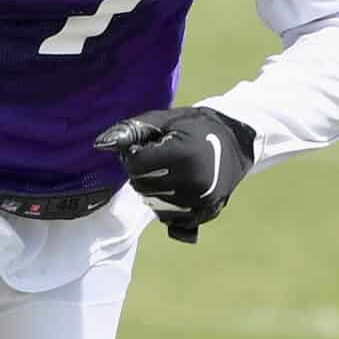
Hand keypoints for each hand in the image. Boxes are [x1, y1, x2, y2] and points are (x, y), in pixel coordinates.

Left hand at [92, 106, 256, 243]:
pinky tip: (178, 187)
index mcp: (183, 156)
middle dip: (142, 172)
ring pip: (152, 204)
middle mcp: (193, 182)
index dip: (134, 154)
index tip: (148, 145)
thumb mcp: (166, 120)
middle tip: (160, 157)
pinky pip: (169, 218)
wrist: (238, 141)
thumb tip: (100, 144)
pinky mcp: (205, 213)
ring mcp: (200, 201)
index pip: (135, 165)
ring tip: (171, 170)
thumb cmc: (196, 126)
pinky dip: (166, 204)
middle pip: (141, 186)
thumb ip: (132, 130)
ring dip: (153, 189)